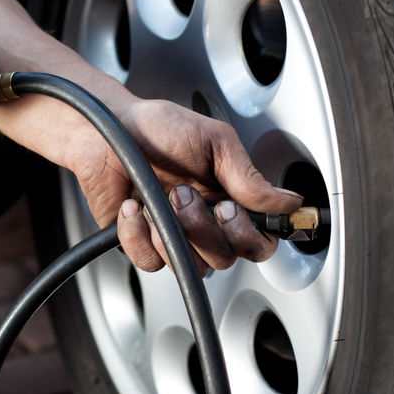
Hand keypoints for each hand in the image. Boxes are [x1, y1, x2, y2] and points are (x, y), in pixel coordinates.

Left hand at [68, 99, 302, 274]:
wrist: (106, 128)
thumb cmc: (158, 128)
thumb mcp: (215, 141)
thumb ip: (249, 176)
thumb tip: (288, 202)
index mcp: (230, 199)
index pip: (259, 241)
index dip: (251, 236)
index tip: (230, 209)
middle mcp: (205, 223)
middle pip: (226, 257)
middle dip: (204, 228)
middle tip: (184, 194)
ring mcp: (174, 236)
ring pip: (192, 265)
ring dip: (173, 233)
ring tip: (159, 198)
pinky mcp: (142, 244)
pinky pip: (150, 262)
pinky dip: (138, 235)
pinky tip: (133, 207)